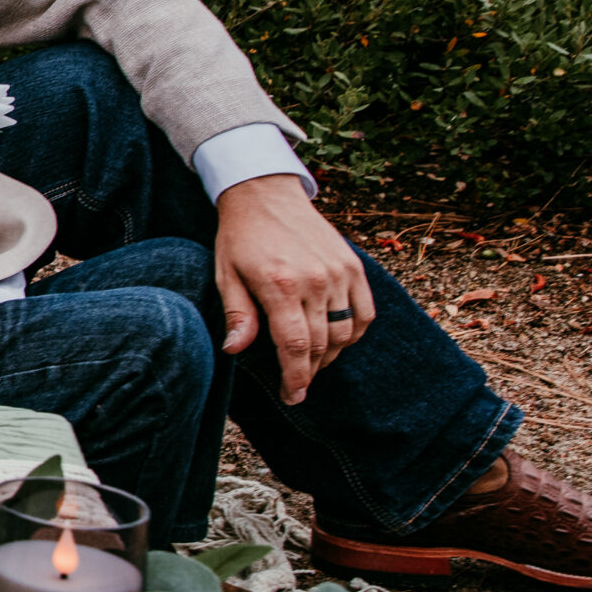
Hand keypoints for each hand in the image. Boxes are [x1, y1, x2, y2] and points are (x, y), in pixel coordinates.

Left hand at [214, 174, 373, 403]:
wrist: (265, 195)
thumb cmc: (240, 238)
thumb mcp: (226, 275)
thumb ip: (237, 315)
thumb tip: (235, 351)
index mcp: (280, 284)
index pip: (295, 345)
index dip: (295, 377)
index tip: (293, 396)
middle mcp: (315, 280)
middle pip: (322, 344)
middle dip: (309, 372)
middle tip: (297, 387)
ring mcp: (339, 273)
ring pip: (345, 332)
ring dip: (330, 355)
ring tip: (310, 363)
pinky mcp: (354, 266)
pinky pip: (364, 312)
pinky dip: (354, 332)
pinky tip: (335, 340)